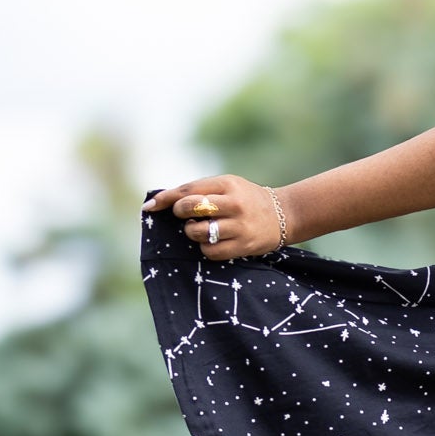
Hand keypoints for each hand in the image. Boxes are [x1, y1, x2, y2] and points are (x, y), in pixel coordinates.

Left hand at [141, 175, 284, 260]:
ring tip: (201, 229)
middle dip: (180, 213)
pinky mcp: (243, 246)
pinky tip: (212, 242)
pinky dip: (205, 248)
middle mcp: (233, 204)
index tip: (149, 207)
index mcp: (227, 184)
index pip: (188, 191)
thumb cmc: (246, 199)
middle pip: (191, 208)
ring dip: (192, 232)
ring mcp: (239, 226)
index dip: (165, 199)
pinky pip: (210, 251)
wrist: (285, 214)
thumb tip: (163, 201)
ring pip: (198, 232)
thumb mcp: (228, 185)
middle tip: (185, 216)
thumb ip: (201, 191)